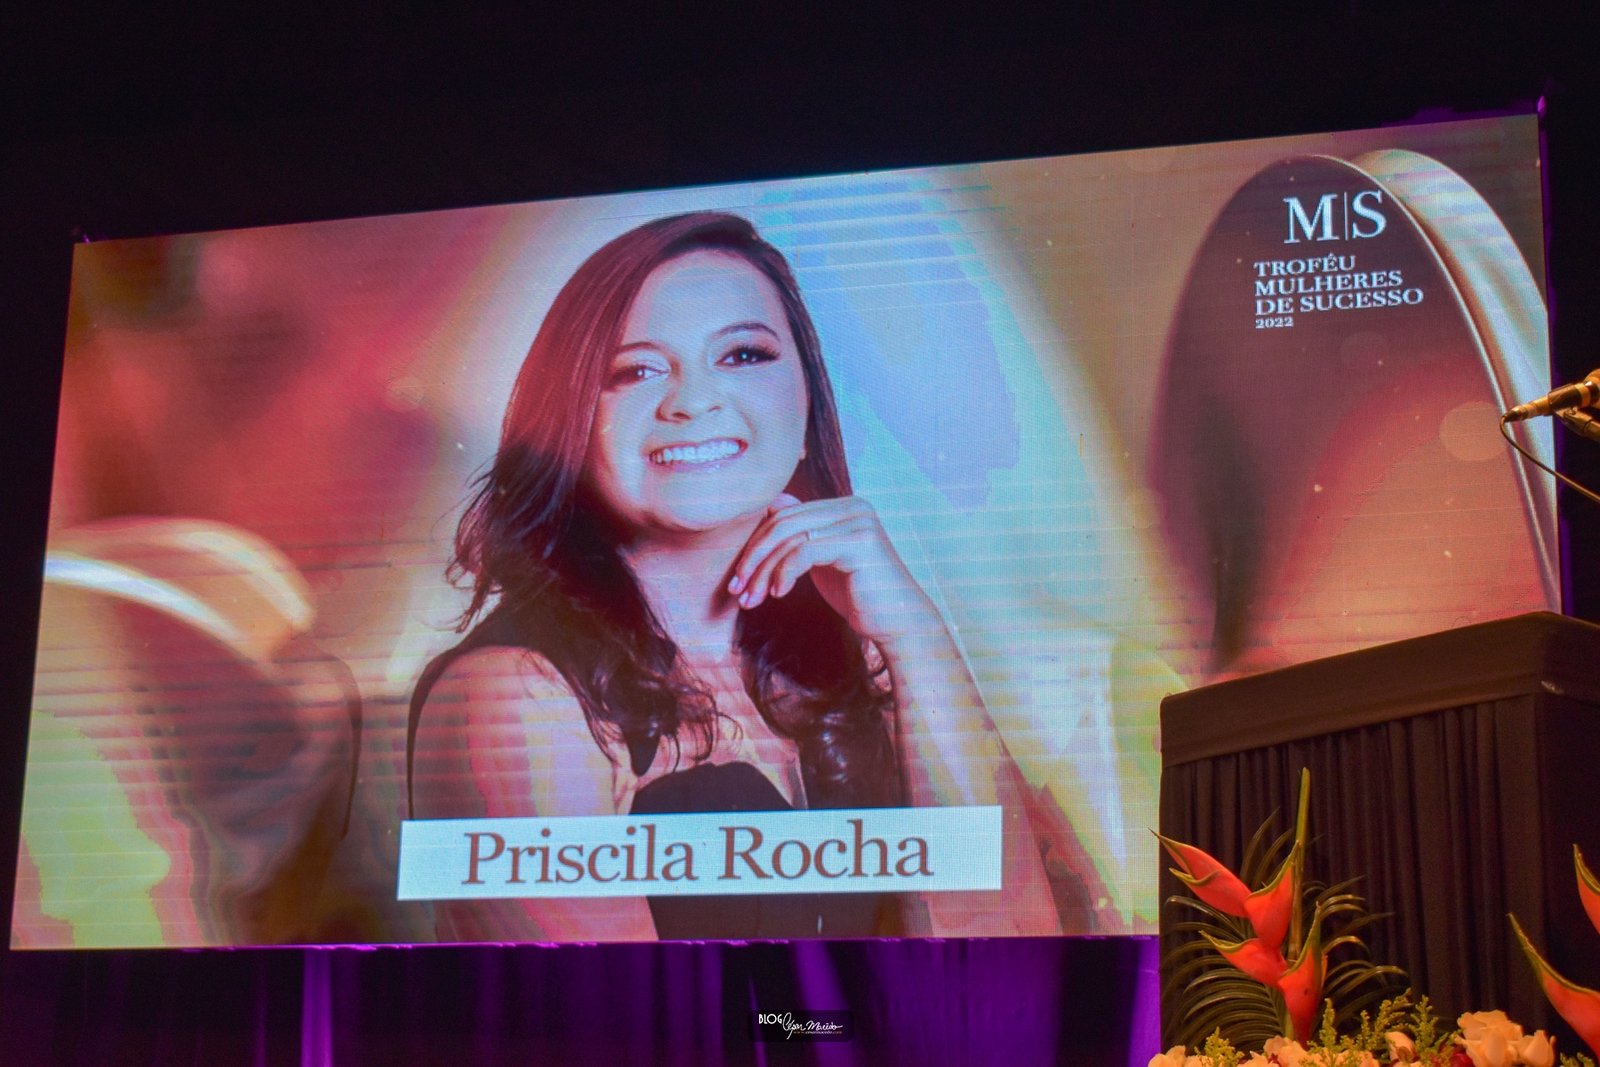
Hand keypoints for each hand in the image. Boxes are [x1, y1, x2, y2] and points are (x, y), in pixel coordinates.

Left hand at [726, 493, 940, 646]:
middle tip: (737, 591)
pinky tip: (779, 595)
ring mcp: (858, 521)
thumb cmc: (859, 596)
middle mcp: (853, 506)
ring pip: (789, 538)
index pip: (783, 515)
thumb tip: (771, 504)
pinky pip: (805, 552)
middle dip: (753, 558)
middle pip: (782, 523)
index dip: (754, 545)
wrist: (898, 623)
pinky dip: (784, 573)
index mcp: (843, 506)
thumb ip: (801, 535)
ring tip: (752, 599)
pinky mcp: (859, 543)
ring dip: (763, 571)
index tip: (737, 578)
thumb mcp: (822, 562)